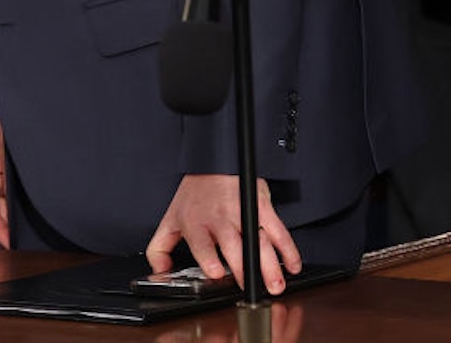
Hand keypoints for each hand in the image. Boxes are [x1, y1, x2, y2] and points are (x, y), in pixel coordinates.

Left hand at [146, 174, 301, 294]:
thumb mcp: (171, 219)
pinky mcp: (260, 206)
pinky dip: (287, 249)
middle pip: (233, 246)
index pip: (202, 243)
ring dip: (269, 264)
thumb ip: (160, 249)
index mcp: (196, 223)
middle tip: (251, 287)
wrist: (212, 163)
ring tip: (275, 284)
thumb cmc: (195, 196)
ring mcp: (242, 212)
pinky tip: (291, 265)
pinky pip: (277, 230)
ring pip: (258, 240)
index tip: (216, 272)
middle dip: (244, 268)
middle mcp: (220, 219)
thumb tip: (159, 272)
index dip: (209, 258)